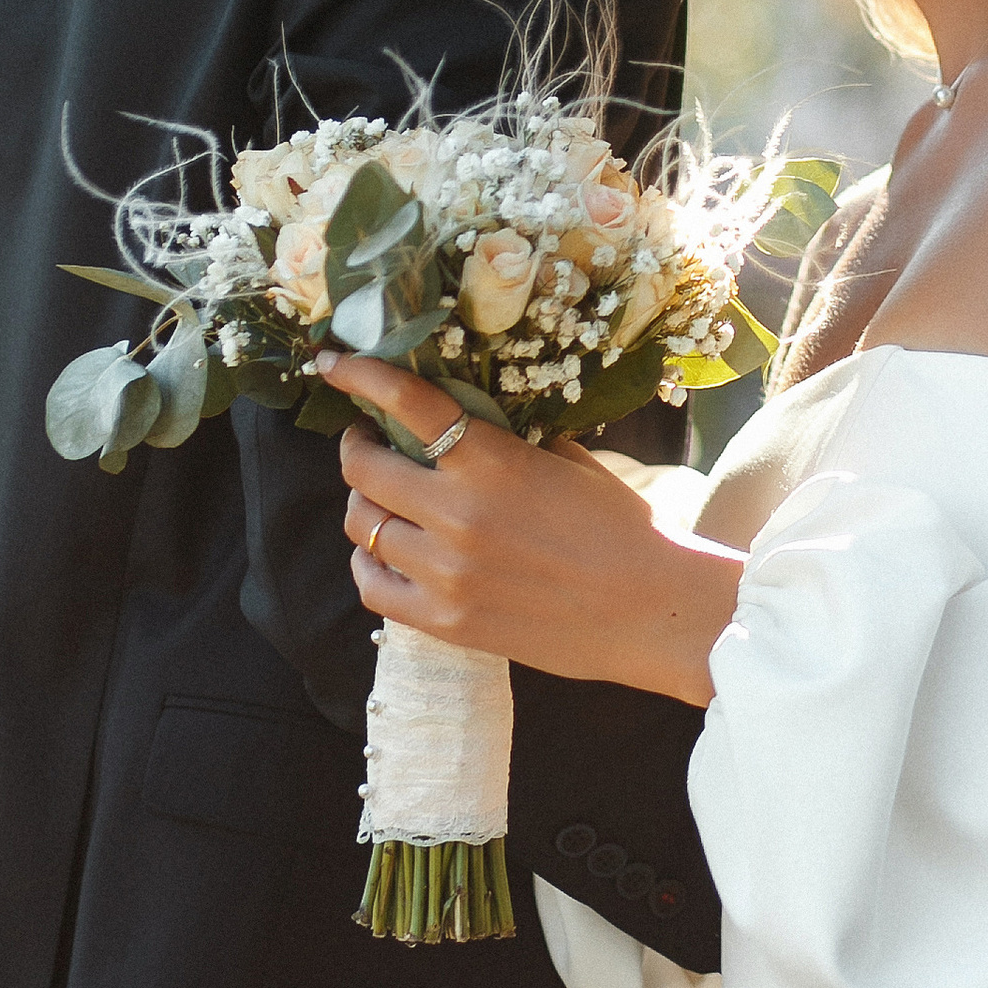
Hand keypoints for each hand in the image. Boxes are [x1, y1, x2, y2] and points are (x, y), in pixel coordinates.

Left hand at [322, 355, 743, 707]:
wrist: (653, 611)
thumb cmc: (623, 529)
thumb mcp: (569, 463)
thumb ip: (508, 442)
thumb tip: (464, 419)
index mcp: (492, 464)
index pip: (407, 403)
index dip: (360, 377)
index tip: (334, 364)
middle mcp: (457, 516)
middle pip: (363, 469)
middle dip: (358, 446)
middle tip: (370, 441)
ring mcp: (445, 574)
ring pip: (362, 526)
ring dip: (366, 503)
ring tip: (383, 498)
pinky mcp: (445, 623)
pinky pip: (372, 586)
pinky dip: (368, 562)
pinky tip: (384, 552)